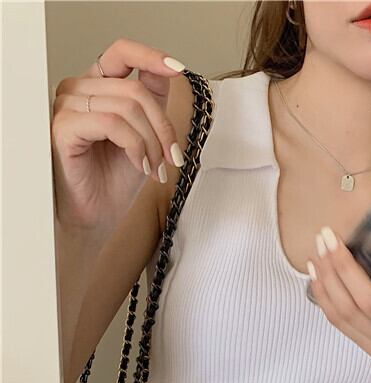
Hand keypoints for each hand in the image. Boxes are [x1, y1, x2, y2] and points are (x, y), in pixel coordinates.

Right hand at [50, 37, 186, 232]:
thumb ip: (153, 102)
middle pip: (136, 90)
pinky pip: (112, 123)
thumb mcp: (146, 134)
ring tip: (154, 167)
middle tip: (171, 158)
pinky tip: (139, 166)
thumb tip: (170, 71)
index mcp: (98, 86)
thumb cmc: (116, 179)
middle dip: (163, 127)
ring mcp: (67, 106)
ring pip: (127, 107)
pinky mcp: (63, 127)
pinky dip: (135, 146)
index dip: (151, 56)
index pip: (122, 53)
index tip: (178, 69)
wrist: (98, 215)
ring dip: (151, 143)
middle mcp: (79, 90)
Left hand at [306, 226, 370, 382]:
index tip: (357, 239)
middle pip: (357, 304)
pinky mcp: (362, 344)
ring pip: (341, 312)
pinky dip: (322, 296)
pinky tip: (315, 272)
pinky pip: (336, 321)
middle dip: (339, 268)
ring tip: (318, 249)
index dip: (369, 273)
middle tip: (328, 235)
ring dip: (326, 279)